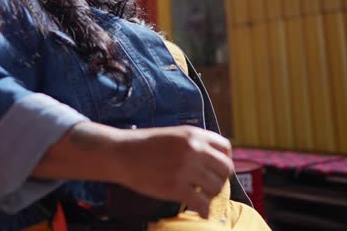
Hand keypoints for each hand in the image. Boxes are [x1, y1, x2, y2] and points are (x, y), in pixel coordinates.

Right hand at [110, 125, 232, 218]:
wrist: (120, 153)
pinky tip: (200, 212)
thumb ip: (192, 143)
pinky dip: (204, 210)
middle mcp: (193, 149)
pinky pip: (202, 203)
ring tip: (202, 197)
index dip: (223, 160)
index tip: (216, 169)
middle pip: (225, 169)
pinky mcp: (175, 187)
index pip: (225, 148)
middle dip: (220, 179)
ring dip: (211, 195)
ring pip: (216, 187)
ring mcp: (185, 168)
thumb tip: (210, 160)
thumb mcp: (172, 135)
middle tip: (210, 186)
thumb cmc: (143, 145)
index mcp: (193, 134)